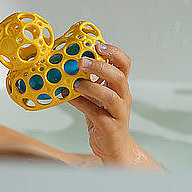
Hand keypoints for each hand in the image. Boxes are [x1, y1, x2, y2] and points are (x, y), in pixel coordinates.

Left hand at [68, 42, 162, 169]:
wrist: (113, 147)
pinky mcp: (110, 127)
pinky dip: (81, 104)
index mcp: (120, 86)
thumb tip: (67, 63)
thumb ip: (88, 80)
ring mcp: (118, 113)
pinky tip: (69, 98)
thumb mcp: (97, 96)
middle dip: (101, 67)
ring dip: (92, 87)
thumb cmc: (103, 118)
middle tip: (82, 61)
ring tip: (76, 83)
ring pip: (110, 96)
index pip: (124, 64)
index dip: (113, 52)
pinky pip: (96, 113)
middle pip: (119, 77)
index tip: (97, 45)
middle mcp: (122, 97)